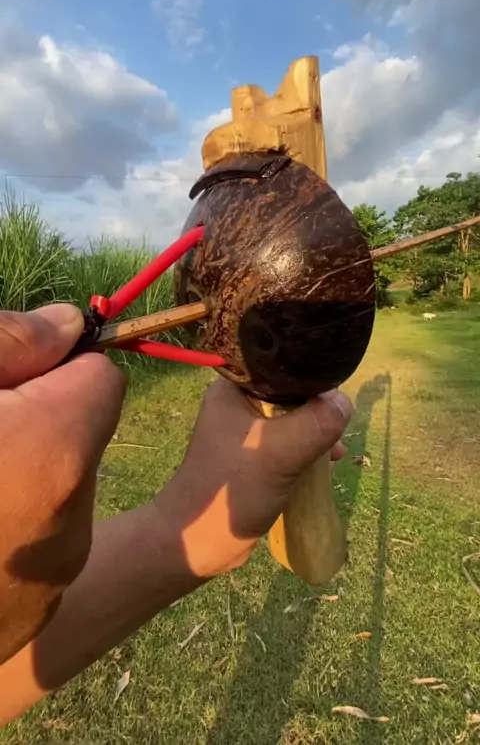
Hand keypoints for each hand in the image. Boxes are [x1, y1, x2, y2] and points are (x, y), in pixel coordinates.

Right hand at [0, 305, 124, 663]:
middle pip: (81, 437)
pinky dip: (7, 526)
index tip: (16, 376)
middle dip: (35, 420)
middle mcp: (69, 524)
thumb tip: (71, 325)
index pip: (104, 378)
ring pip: (58, 493)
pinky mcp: (23, 618)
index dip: (58, 365)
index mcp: (55, 452)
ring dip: (20, 473)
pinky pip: (35, 547)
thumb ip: (15, 339)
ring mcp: (46, 581)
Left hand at [154, 378, 352, 577]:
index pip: (283, 369)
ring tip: (333, 454)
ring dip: (315, 435)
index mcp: (234, 388)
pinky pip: (288, 443)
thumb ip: (316, 423)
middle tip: (335, 436)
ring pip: (292, 421)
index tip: (335, 406)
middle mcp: (237, 403)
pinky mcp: (252, 455)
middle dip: (318, 414)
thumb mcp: (280, 452)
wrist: (198, 541)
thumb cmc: (232, 489)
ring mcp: (244, 431)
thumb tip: (345, 402)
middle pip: (292, 395)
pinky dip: (306, 451)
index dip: (313, 382)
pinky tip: (323, 465)